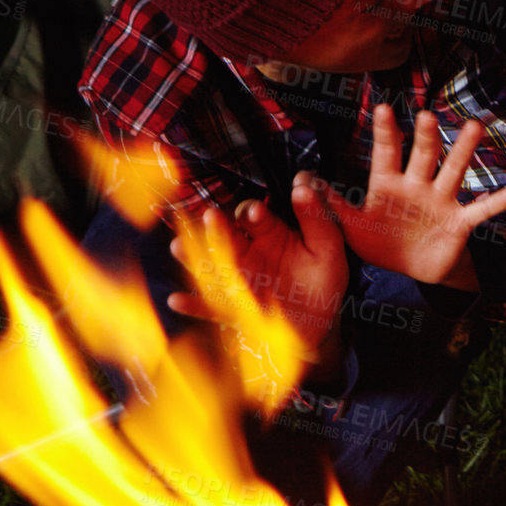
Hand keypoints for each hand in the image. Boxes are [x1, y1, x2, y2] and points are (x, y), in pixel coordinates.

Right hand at [168, 173, 347, 351]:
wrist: (318, 323)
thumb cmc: (322, 281)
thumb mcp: (327, 247)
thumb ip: (317, 216)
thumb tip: (304, 182)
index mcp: (269, 233)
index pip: (254, 216)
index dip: (253, 212)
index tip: (256, 212)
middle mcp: (247, 252)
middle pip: (225, 235)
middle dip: (217, 226)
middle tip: (211, 217)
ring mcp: (236, 280)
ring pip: (209, 264)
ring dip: (192, 256)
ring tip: (178, 247)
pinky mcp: (231, 308)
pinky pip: (209, 306)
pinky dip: (193, 304)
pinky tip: (177, 300)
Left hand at [325, 104, 505, 288]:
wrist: (412, 269)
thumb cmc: (380, 241)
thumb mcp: (351, 226)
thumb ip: (331, 204)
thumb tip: (303, 180)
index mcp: (388, 185)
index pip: (386, 154)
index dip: (385, 133)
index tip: (383, 108)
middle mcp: (418, 186)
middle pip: (423, 156)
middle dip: (425, 137)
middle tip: (427, 116)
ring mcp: (441, 201)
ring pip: (454, 171)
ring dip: (463, 151)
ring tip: (474, 127)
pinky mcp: (460, 222)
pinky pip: (483, 209)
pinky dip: (501, 200)